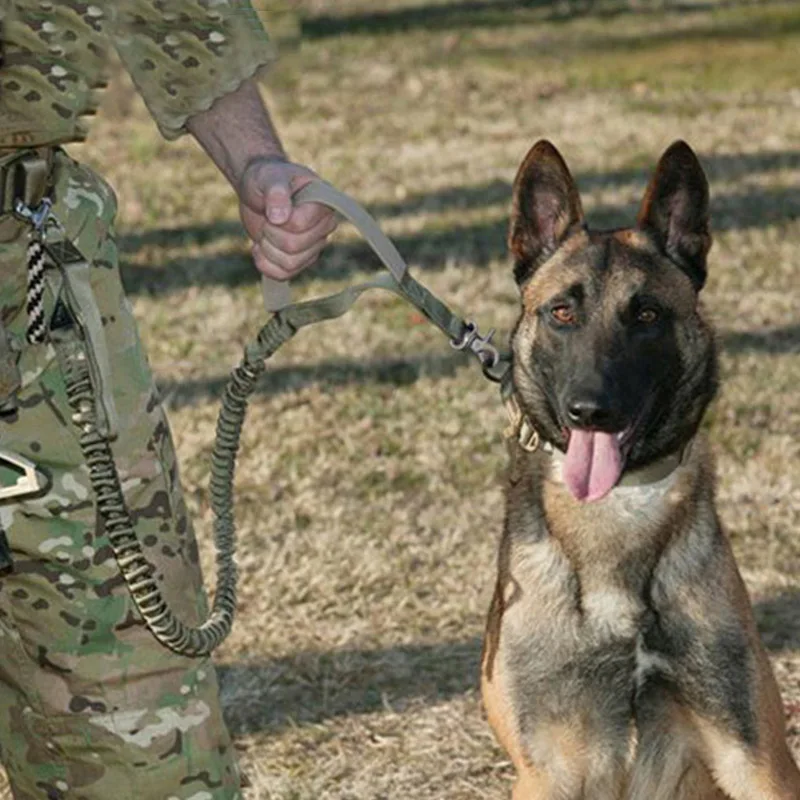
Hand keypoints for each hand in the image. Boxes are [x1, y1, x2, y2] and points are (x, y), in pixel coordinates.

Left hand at [239, 157, 337, 279]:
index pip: (299, 225)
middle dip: (270, 233)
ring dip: (267, 248)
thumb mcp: (268, 177)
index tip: (271, 205)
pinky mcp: (300, 261)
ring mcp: (314, 247)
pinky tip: (259, 247)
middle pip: (293, 247)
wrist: (259, 191)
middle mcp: (324, 228)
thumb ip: (276, 192)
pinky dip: (264, 264)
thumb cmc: (267, 178)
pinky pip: (283, 275)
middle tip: (267, 218)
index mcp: (323, 204)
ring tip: (265, 229)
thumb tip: (279, 217)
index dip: (277, 219)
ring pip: (288, 264)